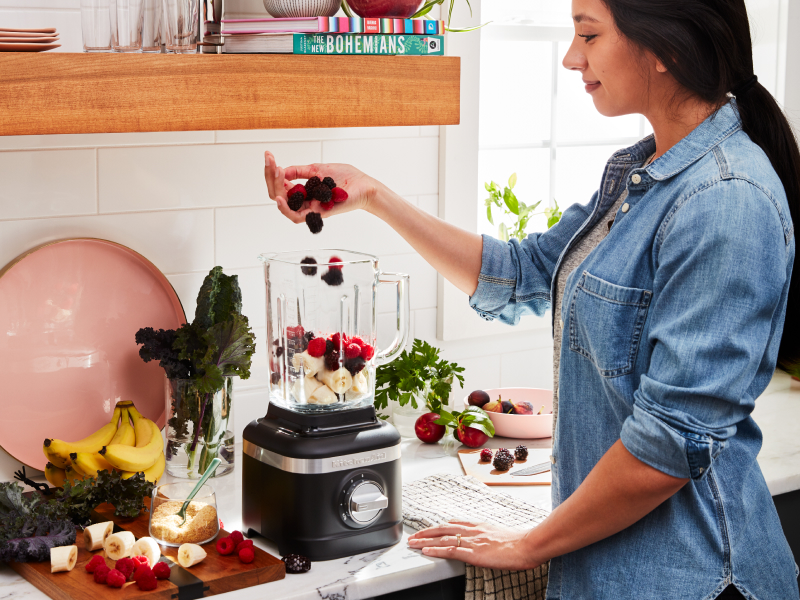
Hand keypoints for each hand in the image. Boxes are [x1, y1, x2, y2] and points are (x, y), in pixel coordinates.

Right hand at [264, 151, 380, 223]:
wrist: (363, 186)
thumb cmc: (346, 178)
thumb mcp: (318, 169)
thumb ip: (300, 171)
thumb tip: (282, 170)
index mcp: (304, 190)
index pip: (281, 185)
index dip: (272, 172)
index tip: (269, 156)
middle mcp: (305, 200)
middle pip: (278, 195)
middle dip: (271, 178)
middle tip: (271, 163)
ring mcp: (310, 208)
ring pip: (285, 206)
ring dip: (275, 191)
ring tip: (275, 175)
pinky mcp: (317, 214)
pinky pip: (297, 216)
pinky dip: (286, 208)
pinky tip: (280, 197)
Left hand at [407, 521, 542, 570]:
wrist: (527, 545)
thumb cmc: (519, 543)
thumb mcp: (500, 535)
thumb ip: (489, 537)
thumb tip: (486, 542)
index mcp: (479, 526)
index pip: (454, 524)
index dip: (439, 527)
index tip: (430, 528)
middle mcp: (472, 530)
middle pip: (443, 529)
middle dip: (427, 532)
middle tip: (414, 535)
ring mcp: (472, 541)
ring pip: (442, 539)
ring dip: (425, 541)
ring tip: (413, 543)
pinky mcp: (473, 553)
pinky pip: (450, 551)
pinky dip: (436, 550)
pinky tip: (426, 551)